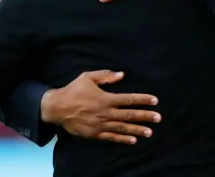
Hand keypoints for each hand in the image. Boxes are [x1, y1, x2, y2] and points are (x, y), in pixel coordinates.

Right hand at [41, 70, 160, 143]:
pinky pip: (111, 137)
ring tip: (150, 132)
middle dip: (145, 116)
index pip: (129, 99)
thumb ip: (106, 76)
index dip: (143, 99)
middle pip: (130, 115)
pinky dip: (123, 139)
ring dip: (137, 129)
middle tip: (158, 118)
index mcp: (106, 98)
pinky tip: (133, 140)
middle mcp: (105, 112)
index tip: (155, 101)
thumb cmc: (73, 90)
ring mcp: (101, 124)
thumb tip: (122, 74)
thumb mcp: (88, 77)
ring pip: (123, 128)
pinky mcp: (95, 133)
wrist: (57, 107)